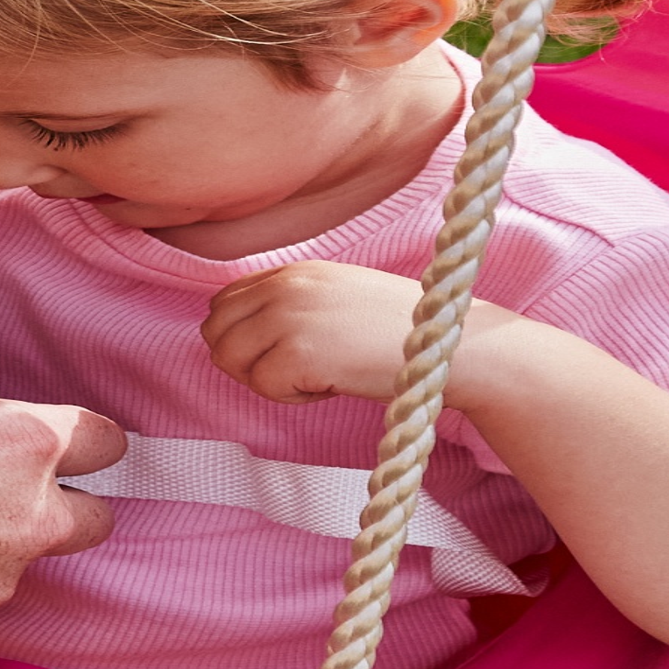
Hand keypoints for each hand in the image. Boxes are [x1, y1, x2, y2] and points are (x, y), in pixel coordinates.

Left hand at [201, 259, 524, 404]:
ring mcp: (289, 317)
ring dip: (268, 380)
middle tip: (298, 371)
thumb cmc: (398, 331)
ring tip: (318, 376)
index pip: (223, 304)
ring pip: (231, 361)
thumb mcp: (335, 299)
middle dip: (246, 361)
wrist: (453, 346)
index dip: (244, 338)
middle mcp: (285, 286)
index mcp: (292, 271)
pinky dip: (293, 397)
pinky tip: (331, 386)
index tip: (286, 353)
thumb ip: (287, 305)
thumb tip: (227, 336)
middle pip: (215, 332)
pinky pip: (263, 387)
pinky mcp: (298, 353)